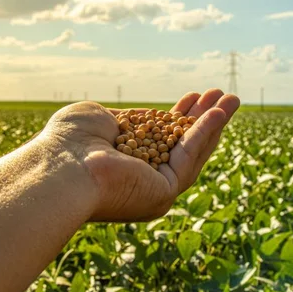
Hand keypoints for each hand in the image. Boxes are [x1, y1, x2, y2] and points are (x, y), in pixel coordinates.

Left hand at [39, 89, 239, 221]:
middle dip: (201, 120)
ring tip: (231, 100)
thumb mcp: (98, 119)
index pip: (157, 138)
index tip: (192, 99)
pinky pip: (188, 160)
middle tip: (221, 97)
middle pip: (180, 146)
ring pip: (191, 153)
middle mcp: (140, 178)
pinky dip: (204, 135)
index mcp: (123, 161)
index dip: (177, 118)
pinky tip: (218, 113)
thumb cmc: (68, 140)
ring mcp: (152, 188)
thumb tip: (135, 121)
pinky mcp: (163, 194)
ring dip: (213, 125)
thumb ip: (124, 121)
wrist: (61, 165)